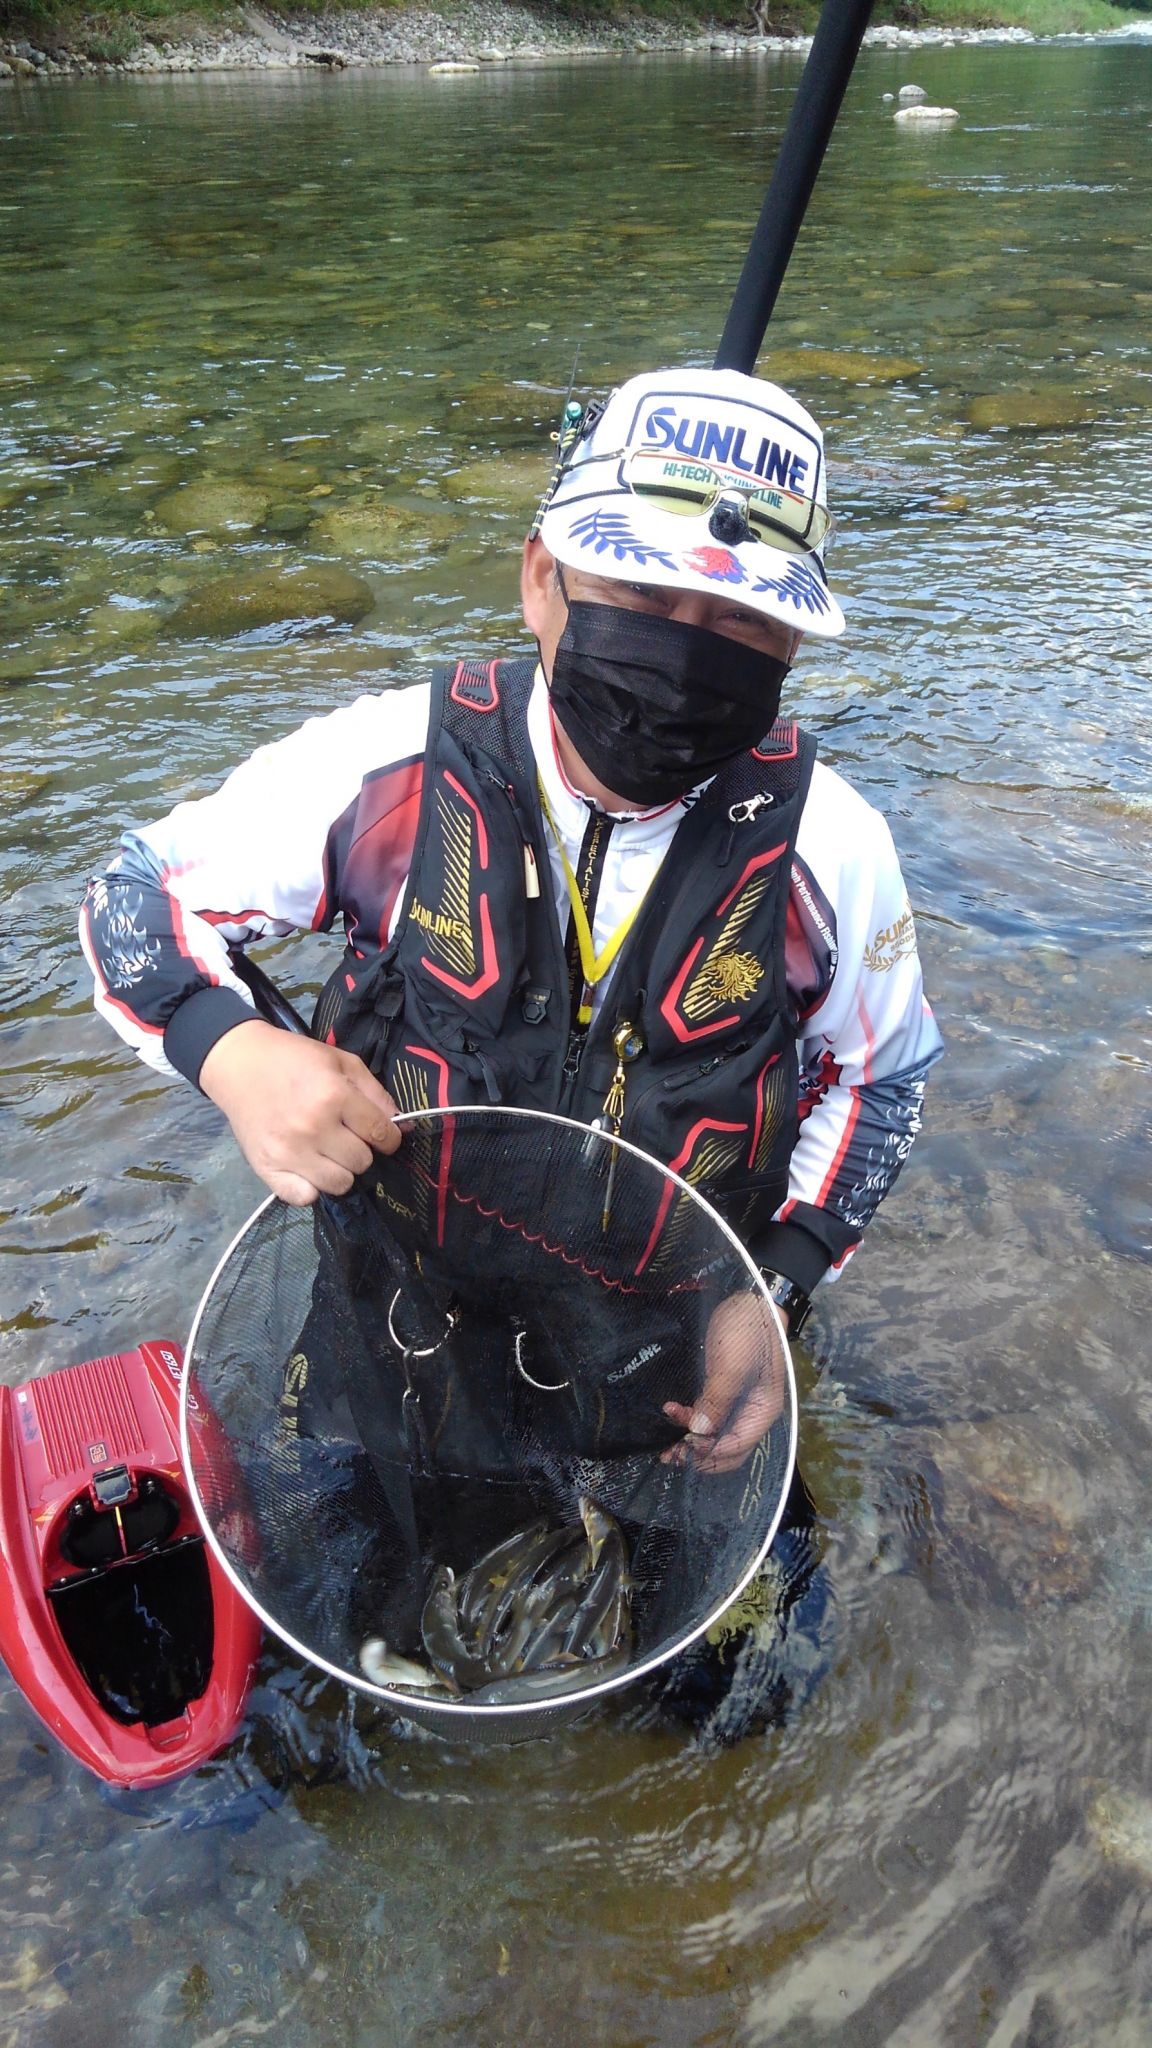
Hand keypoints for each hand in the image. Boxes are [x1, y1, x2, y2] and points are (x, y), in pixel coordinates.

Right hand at [199, 1019, 400, 1205]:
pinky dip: (311, 1188)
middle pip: (362, 1162)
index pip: (382, 1134)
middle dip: (361, 1150)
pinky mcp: (268, 1169)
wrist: (240, 1064)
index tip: (382, 1136)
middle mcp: (313, 1127)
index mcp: (334, 1096)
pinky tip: (308, 1169)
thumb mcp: (342, 1062)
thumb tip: (403, 1127)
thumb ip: (376, 1094)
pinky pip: (305, 1198)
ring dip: (340, 1170)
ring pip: (340, 1184)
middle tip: (345, 1136)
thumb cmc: (295, 1059)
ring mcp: (288, 1152)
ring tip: (327, 1151)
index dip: (389, 1138)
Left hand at [660, 1290, 788, 1474]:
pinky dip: (691, 1418)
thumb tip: (699, 1432)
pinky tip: (672, 1411)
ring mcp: (738, 1402)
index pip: (736, 1446)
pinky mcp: (724, 1390)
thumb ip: (717, 1401)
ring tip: (665, 1440)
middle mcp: (752, 1412)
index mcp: (762, 1411)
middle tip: (668, 1455)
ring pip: (714, 1434)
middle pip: (726, 1448)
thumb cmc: (748, 1332)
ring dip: (690, 1439)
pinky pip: (707, 1415)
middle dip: (699, 1454)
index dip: (709, 1452)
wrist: (750, 1299)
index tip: (683, 1446)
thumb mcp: (731, 1367)